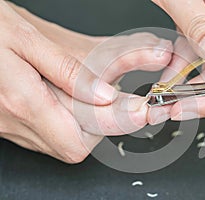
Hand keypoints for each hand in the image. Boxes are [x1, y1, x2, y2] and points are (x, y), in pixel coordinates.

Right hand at [0, 1, 172, 162]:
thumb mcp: (27, 40)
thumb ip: (66, 71)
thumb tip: (104, 96)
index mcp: (22, 102)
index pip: (80, 139)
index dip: (112, 126)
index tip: (137, 109)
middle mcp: (17, 122)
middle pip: (76, 146)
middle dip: (102, 125)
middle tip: (115, 98)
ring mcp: (12, 127)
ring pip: (64, 143)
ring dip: (88, 123)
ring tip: (95, 96)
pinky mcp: (11, 124)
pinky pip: (50, 135)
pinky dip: (69, 121)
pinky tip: (70, 98)